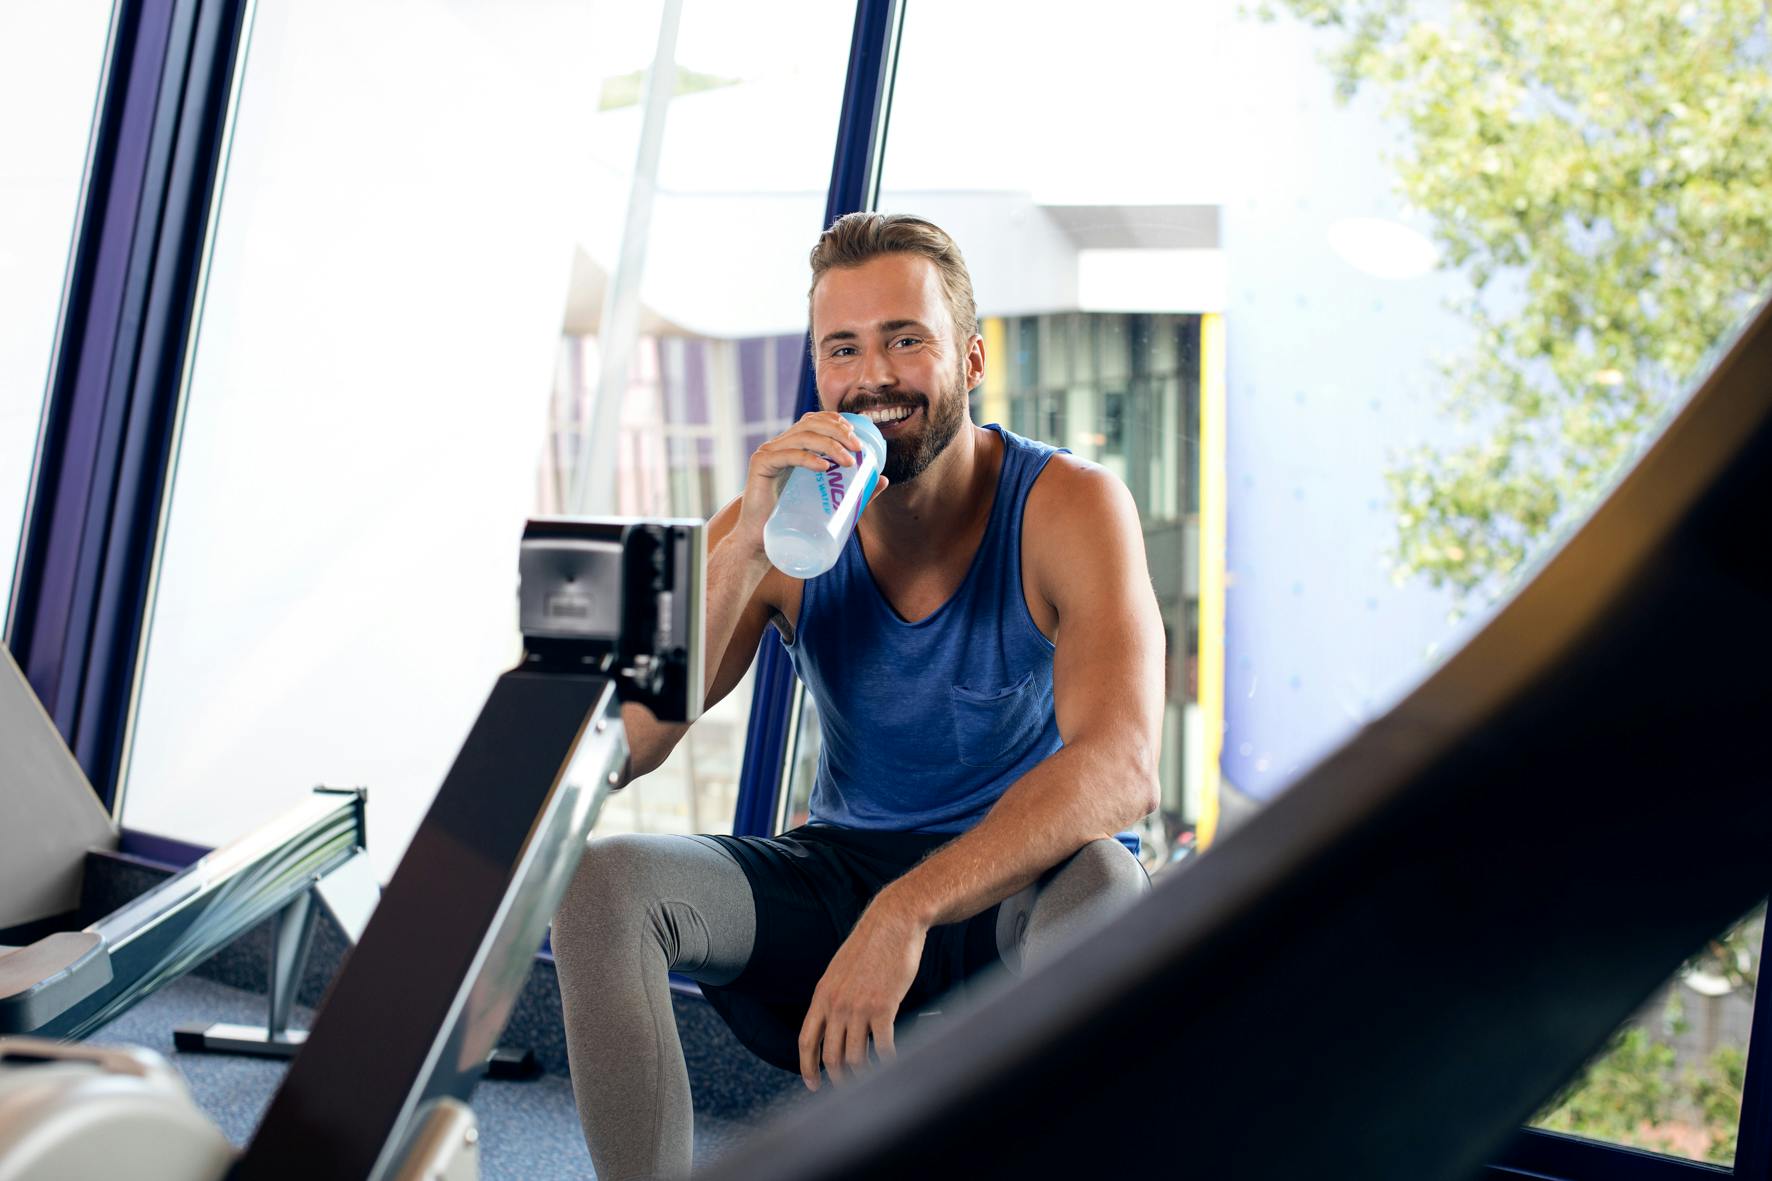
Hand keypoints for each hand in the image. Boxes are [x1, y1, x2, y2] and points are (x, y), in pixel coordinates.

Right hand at [736, 411, 888, 552]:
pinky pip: (786, 455)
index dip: (836, 420)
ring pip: (802, 436)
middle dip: (838, 431)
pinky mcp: (760, 465)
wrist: (761, 540)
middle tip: (858, 448)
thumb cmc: (794, 519)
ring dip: (829, 445)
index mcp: (794, 446)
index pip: (815, 420)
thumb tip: (884, 480)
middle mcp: (780, 444)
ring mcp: (769, 453)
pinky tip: (824, 466)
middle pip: (811, 423)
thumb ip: (855, 490)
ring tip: (849, 461)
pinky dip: (808, 458)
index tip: (856, 434)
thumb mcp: (829, 500)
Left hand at [798, 900, 924, 1090]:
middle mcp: (836, 1004)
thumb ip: (833, 997)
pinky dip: (888, 1061)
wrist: (893, 922)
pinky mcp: (883, 1007)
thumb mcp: (839, 970)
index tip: (813, 1086)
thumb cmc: (871, 946)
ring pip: (856, 1057)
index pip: (806, 1041)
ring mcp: (858, 1007)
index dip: (807, 1068)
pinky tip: (893, 1063)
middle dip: (838, 1079)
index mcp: (822, 995)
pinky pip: (883, 1047)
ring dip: (864, 1075)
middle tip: (848, 1089)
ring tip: (873, 1078)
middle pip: (831, 1056)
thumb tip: (833, 1023)